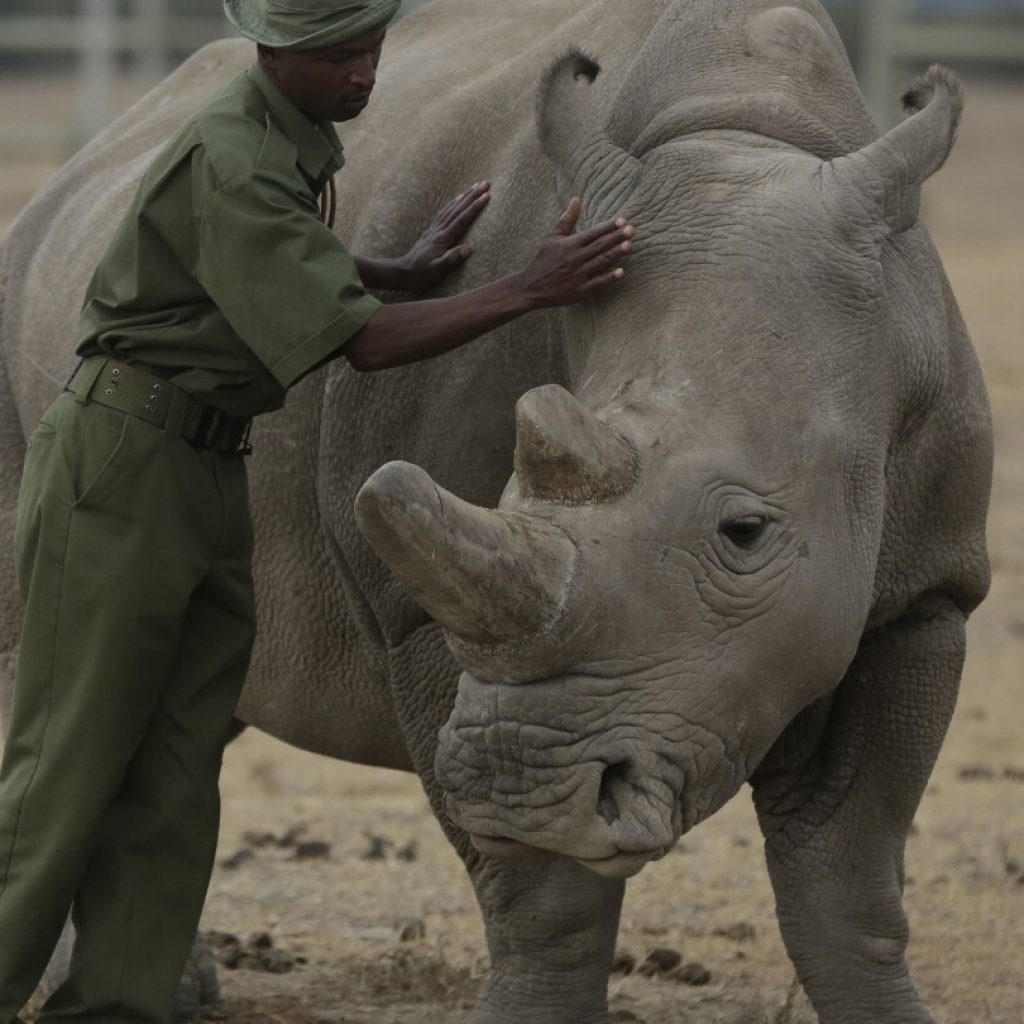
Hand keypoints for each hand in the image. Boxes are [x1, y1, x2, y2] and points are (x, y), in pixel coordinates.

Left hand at [399, 181, 491, 291]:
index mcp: (443, 239)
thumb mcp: (436, 271)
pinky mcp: (431, 232)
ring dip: (464, 196)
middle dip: (473, 195)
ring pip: (451, 208)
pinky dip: (452, 204)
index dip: (475, 207)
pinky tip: (456, 201)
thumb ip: (451, 260)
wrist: (402, 273)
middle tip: (486, 183)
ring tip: (474, 187)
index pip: (462, 219)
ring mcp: (434, 230)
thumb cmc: (421, 275)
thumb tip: (469, 249)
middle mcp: (439, 230)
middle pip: (458, 209)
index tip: (487, 196)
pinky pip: (444, 213)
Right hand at [516, 198, 633, 307]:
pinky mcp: (580, 291)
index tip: (623, 220)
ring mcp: (578, 275)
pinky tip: (622, 272)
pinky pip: (597, 283)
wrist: (531, 288)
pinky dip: (609, 278)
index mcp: (569, 245)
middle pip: (600, 246)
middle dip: (616, 237)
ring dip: (616, 253)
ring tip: (630, 245)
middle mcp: (575, 259)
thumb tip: (576, 199)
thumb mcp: (552, 237)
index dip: (608, 226)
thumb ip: (567, 219)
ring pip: (601, 262)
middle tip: (632, 230)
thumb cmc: (543, 260)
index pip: (593, 233)